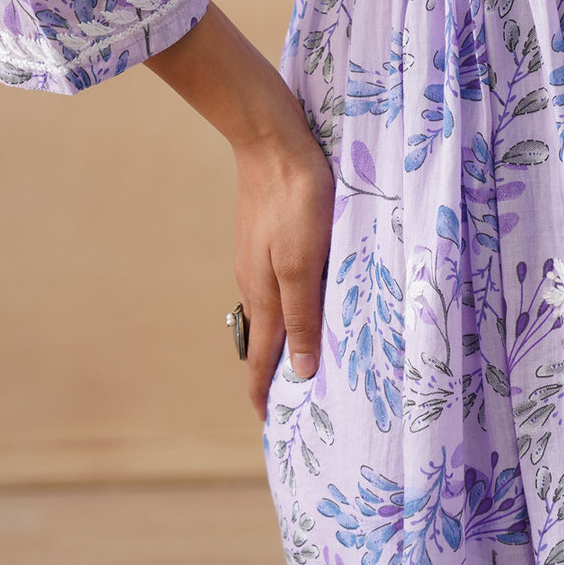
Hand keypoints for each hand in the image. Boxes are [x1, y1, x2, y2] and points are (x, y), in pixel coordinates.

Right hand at [144, 0, 334, 419]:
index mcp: (263, 294)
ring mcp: (259, 255)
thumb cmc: (295, 200)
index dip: (266, 393)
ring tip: (305, 356)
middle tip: (295, 401)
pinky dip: (290, 303)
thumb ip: (301, 316)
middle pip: (265, 338)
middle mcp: (255, 280)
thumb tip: (296, 372)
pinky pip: (277, 281)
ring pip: (272, 308)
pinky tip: (308, 296)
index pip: (263, 358)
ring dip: (285, 336)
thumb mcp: (303, 263)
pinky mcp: (267, 233)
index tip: (271, 426)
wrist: (273, 138)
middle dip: (276, 371)